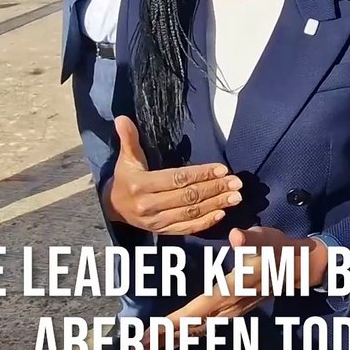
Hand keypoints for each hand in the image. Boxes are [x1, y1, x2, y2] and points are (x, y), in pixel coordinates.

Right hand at [105, 116, 243, 233]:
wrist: (113, 208)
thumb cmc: (125, 178)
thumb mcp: (125, 158)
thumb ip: (128, 139)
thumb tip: (122, 118)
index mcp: (141, 185)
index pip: (176, 179)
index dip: (200, 174)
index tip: (222, 169)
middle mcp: (149, 206)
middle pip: (187, 197)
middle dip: (214, 189)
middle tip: (236, 182)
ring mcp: (157, 221)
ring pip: (190, 213)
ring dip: (215, 205)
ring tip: (235, 197)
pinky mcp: (163, 231)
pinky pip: (187, 228)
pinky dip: (205, 223)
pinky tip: (221, 213)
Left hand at [145, 227, 328, 349]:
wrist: (301, 268)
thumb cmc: (279, 250)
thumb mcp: (266, 239)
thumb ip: (250, 239)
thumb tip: (235, 236)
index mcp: (231, 289)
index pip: (197, 310)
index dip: (173, 323)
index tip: (151, 333)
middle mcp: (229, 306)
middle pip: (192, 327)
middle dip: (165, 339)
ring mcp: (233, 312)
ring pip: (199, 331)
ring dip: (174, 341)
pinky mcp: (235, 312)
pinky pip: (207, 329)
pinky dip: (189, 336)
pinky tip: (178, 340)